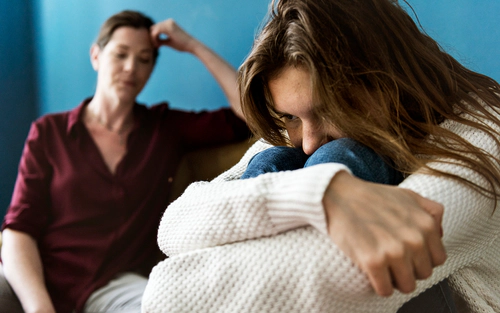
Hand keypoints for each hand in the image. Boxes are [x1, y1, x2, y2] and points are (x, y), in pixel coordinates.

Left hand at [150, 19, 197, 52]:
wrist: (191, 45)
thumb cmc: (182, 45)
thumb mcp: (169, 42)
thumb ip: (161, 40)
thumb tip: (152, 41)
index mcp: (169, 23)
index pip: (156, 28)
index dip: (154, 37)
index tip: (157, 46)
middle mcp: (168, 21)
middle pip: (153, 28)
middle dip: (152, 37)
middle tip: (157, 46)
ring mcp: (168, 23)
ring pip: (153, 30)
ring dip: (153, 39)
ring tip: (158, 46)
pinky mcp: (168, 27)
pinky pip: (156, 32)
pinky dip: (154, 39)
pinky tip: (159, 45)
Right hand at [322, 171, 445, 296]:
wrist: (338, 194)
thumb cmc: (371, 196)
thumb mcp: (408, 195)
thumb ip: (431, 211)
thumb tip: (439, 234)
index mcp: (426, 225)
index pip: (437, 259)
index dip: (421, 258)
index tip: (407, 254)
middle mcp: (414, 240)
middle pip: (422, 274)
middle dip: (408, 269)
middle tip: (392, 259)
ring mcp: (394, 252)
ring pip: (406, 286)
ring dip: (394, 280)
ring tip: (383, 267)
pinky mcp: (373, 261)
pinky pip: (385, 290)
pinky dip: (379, 285)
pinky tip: (372, 272)